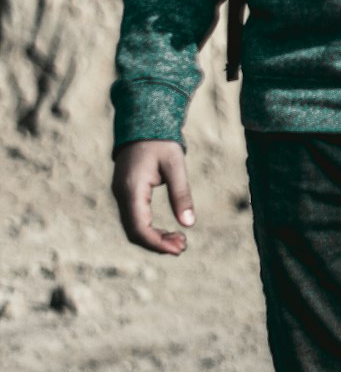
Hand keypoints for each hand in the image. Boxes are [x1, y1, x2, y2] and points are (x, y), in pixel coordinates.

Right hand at [111, 140, 195, 255]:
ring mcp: (120, 194)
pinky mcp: (125, 193)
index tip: (179, 248)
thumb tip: (189, 224)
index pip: (139, 228)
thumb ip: (181, 194)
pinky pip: (134, 219)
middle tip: (183, 247)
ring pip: (133, 227)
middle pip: (134, 232)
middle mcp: (121, 195)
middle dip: (157, 244)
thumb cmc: (161, 142)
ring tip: (180, 240)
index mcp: (131, 189)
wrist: (142, 123)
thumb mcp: (175, 165)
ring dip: (154, 238)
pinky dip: (150, 229)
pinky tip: (168, 231)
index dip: (158, 243)